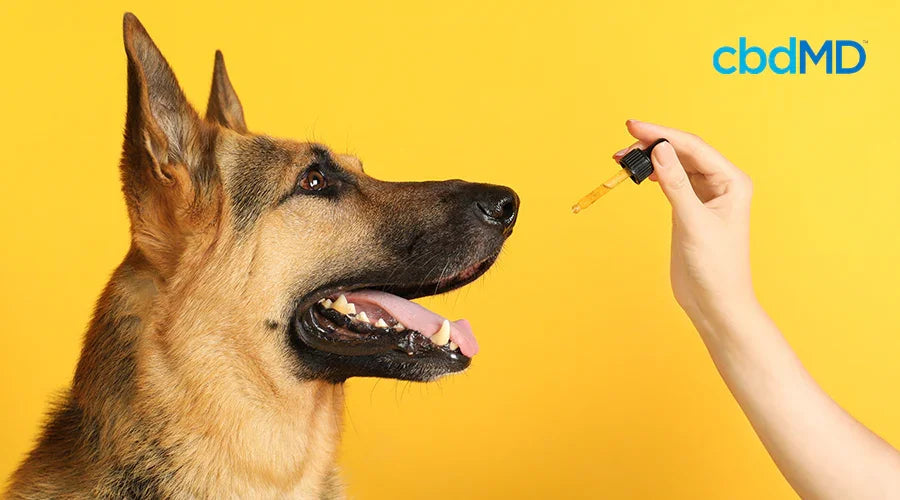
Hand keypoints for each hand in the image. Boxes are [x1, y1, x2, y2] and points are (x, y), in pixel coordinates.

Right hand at [616, 120, 755, 325]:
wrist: (715, 303)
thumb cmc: (716, 268)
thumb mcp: (693, 223)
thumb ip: (675, 184)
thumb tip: (659, 149)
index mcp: (732, 182)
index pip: (692, 147)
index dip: (662, 134)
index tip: (633, 127)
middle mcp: (721, 184)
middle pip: (683, 152)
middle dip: (652, 144)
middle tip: (621, 146)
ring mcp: (705, 196)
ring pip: (674, 165)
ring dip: (650, 159)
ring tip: (622, 158)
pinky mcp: (690, 210)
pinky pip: (671, 182)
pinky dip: (653, 175)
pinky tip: (639, 173)